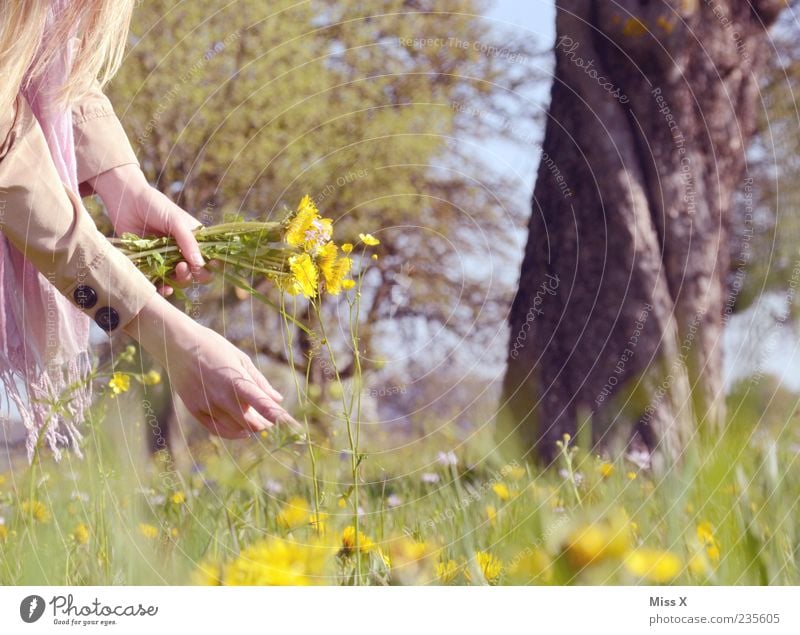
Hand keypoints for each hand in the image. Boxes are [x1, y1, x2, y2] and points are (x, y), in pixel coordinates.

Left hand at [88, 164, 212, 295]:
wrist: (126, 201)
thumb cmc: (155, 205)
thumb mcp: (175, 220)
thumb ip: (188, 242)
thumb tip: (201, 264)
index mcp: (195, 239)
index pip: (211, 257)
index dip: (214, 265)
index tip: (212, 265)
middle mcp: (184, 252)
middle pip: (199, 273)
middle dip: (196, 274)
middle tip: (183, 266)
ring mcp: (168, 260)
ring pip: (182, 280)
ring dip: (181, 280)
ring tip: (174, 269)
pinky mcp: (152, 265)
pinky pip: (161, 283)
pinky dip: (164, 289)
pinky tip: (164, 288)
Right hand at [125, 294, 296, 438]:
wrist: (178, 344)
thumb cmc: (213, 347)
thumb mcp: (240, 359)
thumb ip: (259, 382)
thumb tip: (277, 399)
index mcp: (237, 381)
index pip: (264, 406)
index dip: (280, 418)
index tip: (294, 428)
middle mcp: (222, 397)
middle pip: (251, 423)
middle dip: (264, 424)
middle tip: (271, 421)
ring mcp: (207, 405)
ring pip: (235, 429)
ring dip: (249, 428)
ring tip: (257, 423)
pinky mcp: (195, 410)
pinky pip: (217, 429)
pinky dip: (231, 433)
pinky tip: (241, 431)